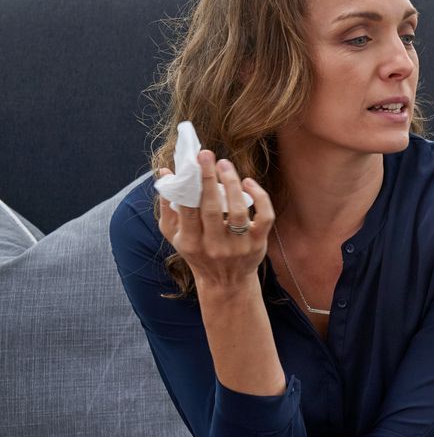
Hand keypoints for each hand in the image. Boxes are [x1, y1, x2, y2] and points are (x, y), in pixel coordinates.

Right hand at [155, 151, 274, 294]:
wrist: (226, 282)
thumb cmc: (197, 252)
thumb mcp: (175, 235)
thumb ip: (167, 205)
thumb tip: (165, 172)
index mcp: (191, 242)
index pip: (188, 209)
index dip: (189, 184)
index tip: (189, 162)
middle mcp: (214, 246)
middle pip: (211, 207)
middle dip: (208, 178)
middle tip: (206, 154)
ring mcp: (238, 246)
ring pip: (237, 210)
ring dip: (232, 183)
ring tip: (225, 164)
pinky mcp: (258, 244)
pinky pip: (264, 217)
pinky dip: (260, 197)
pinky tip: (249, 182)